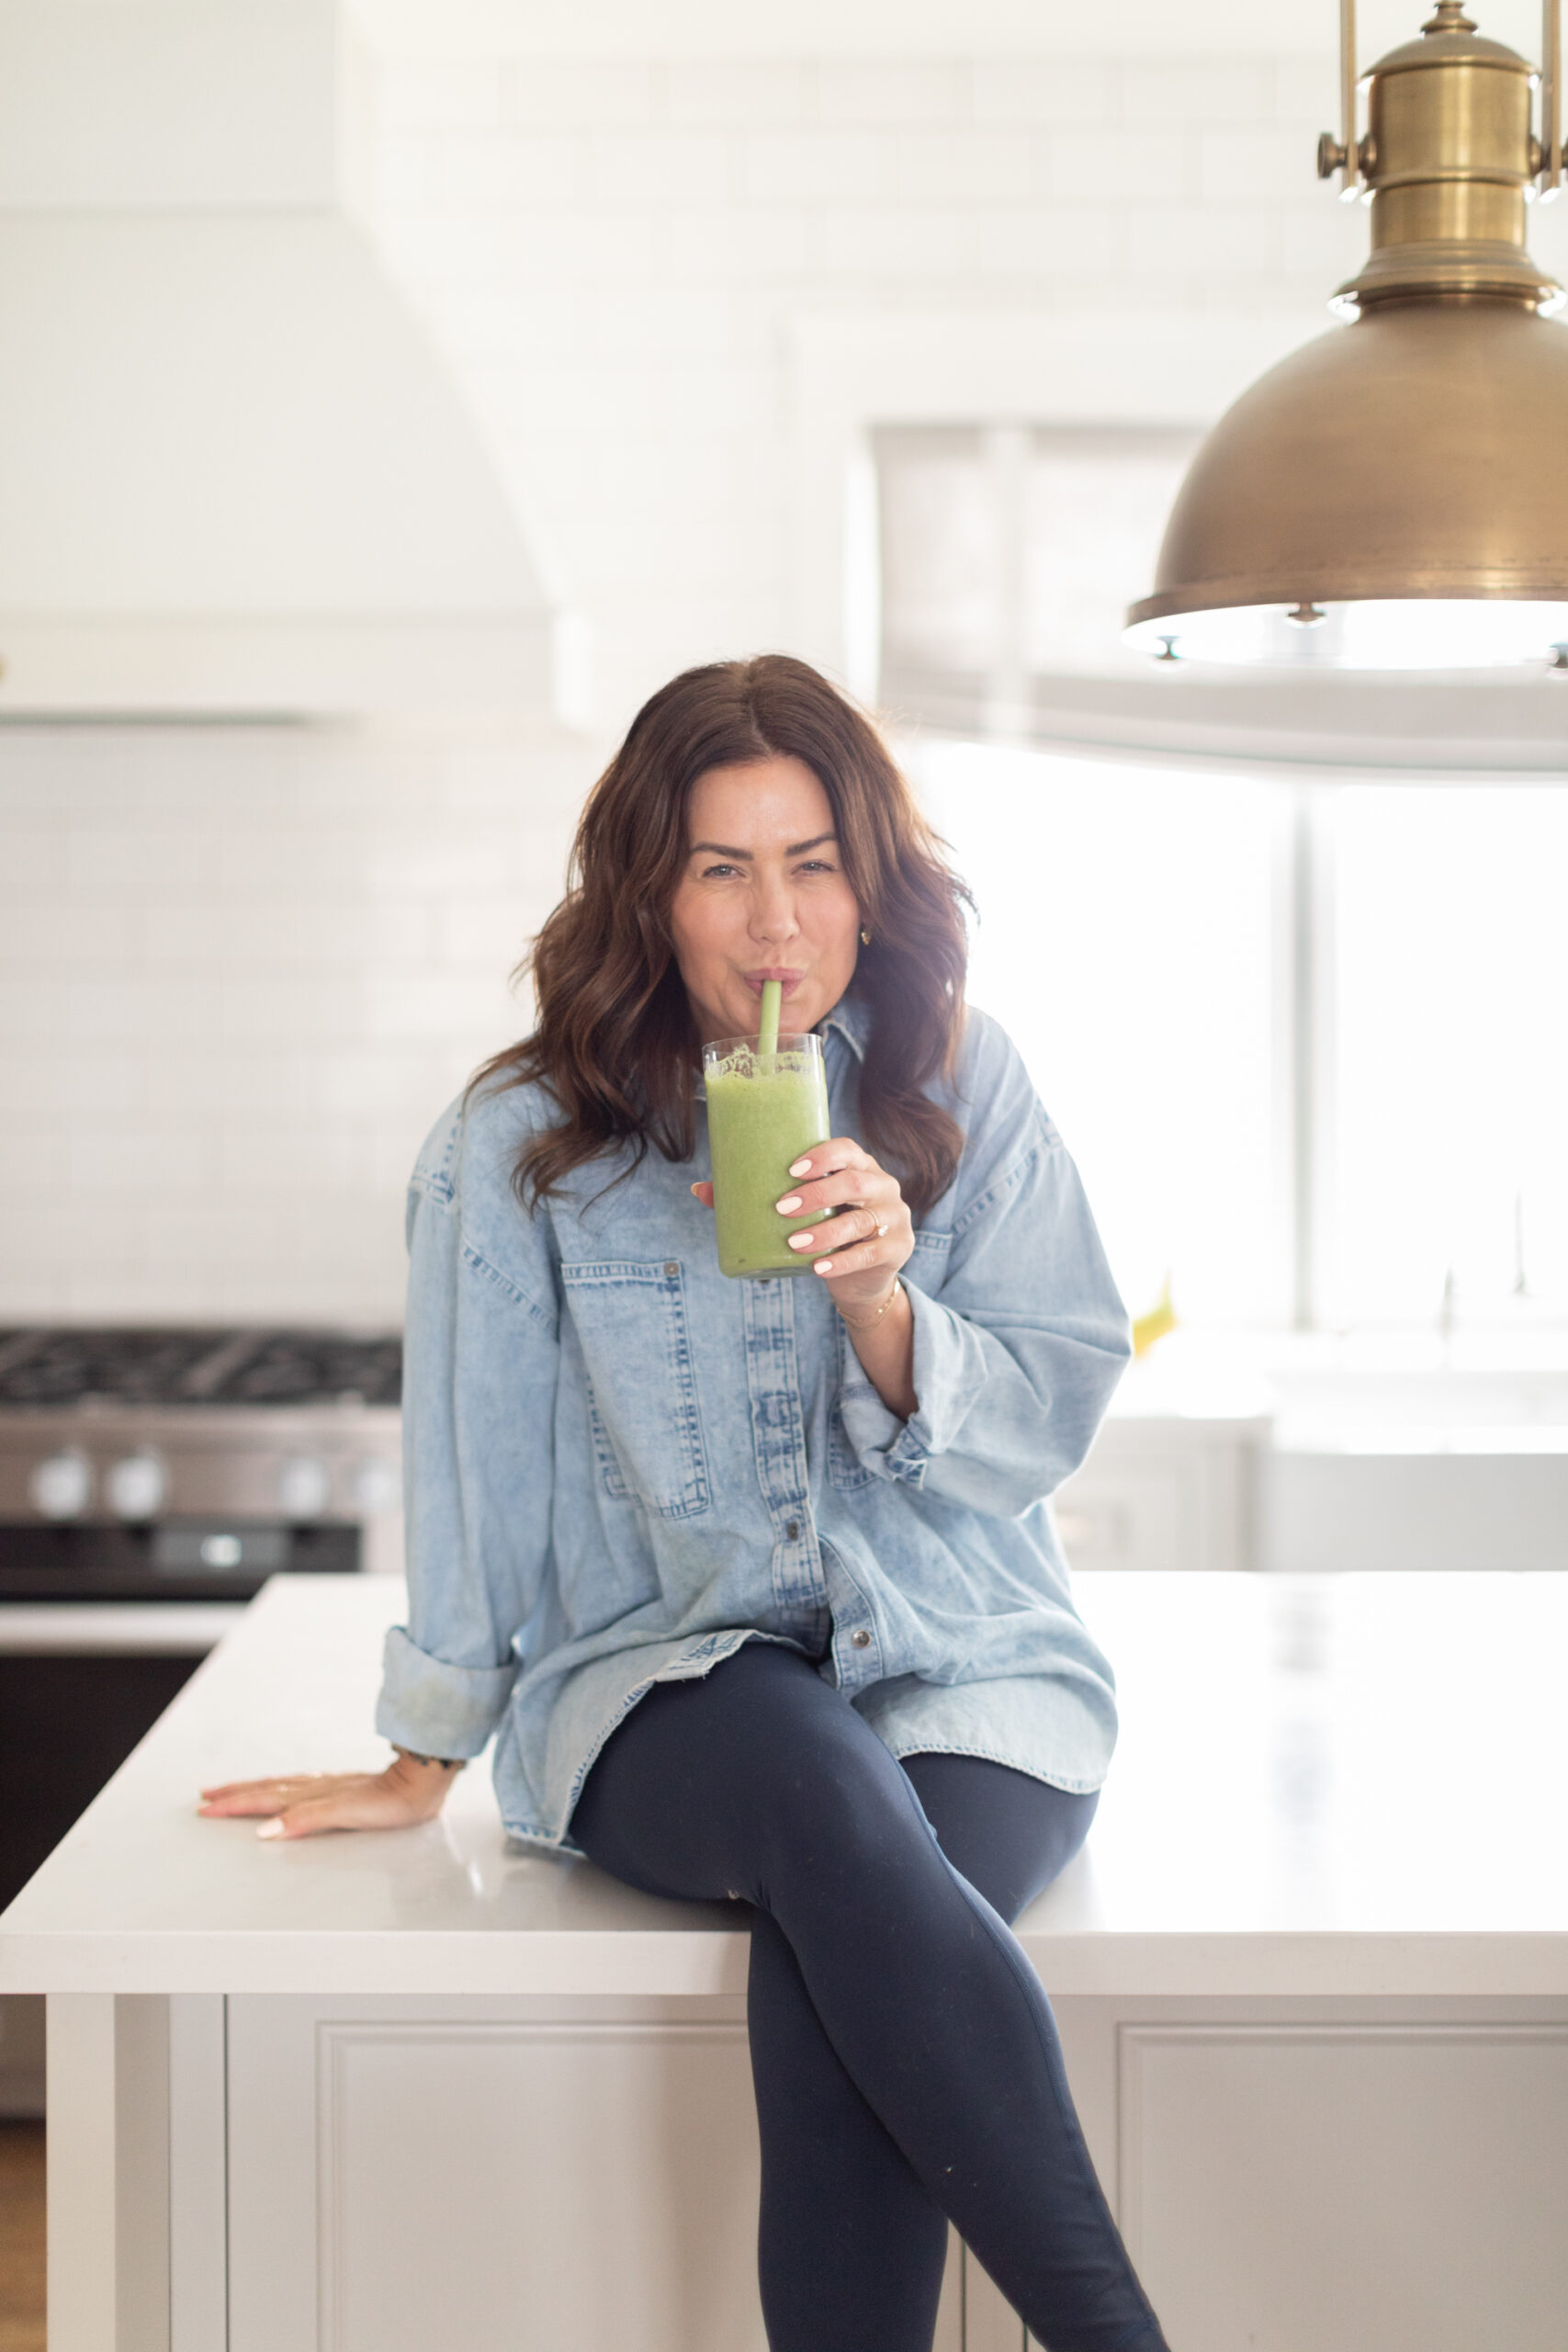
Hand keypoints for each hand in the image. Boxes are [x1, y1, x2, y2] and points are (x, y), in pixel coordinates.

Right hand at [197, 1752, 459, 1840]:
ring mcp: (326, 1786)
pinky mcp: (339, 1788)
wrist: (419, 1785)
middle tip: (206, 1797)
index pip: (262, 1800)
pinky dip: (277, 1788)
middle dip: (233, 1794)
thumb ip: (304, 1820)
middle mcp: (314, 1787)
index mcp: (310, 1794)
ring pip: (278, 1785)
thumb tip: (265, 1831)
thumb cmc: (388, 1803)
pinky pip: (295, 1786)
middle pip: (264, 1789)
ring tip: (231, 1790)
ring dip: (251, 1788)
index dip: (233, 1805)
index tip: (206, 1808)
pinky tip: (282, 1789)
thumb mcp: (344, 1814)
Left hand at [772, 1135, 914, 1317]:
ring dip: (823, 1232)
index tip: (791, 1171)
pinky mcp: (897, 1247)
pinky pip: (868, 1254)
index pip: (848, 1150)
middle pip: (853, 1183)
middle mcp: (883, 1186)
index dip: (822, 1156)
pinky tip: (818, 1267)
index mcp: (862, 1167)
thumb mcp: (811, 1212)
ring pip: (859, 1221)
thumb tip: (706, 1190)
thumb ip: (770, 1199)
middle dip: (816, 1194)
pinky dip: (840, 1261)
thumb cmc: (830, 1232)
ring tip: (794, 1243)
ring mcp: (894, 1217)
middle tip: (782, 1208)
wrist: (863, 1279)